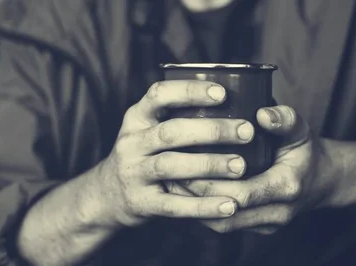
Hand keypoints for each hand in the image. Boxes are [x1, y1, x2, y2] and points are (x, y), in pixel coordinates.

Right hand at [96, 80, 254, 227]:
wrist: (107, 195)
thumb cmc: (145, 155)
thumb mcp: (149, 129)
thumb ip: (180, 117)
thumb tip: (238, 101)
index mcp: (137, 118)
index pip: (159, 95)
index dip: (190, 91)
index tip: (222, 92)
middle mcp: (132, 142)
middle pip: (171, 132)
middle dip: (212, 130)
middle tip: (247, 131)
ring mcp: (134, 173)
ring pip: (171, 166)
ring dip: (209, 164)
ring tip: (241, 166)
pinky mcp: (141, 203)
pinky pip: (174, 205)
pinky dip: (203, 207)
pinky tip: (229, 206)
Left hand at [171, 105, 336, 234]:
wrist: (322, 180)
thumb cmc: (305, 151)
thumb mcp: (300, 128)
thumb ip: (283, 119)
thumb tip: (261, 113)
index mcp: (287, 187)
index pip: (242, 192)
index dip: (211, 181)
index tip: (186, 162)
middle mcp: (278, 213)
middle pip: (226, 212)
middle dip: (195, 194)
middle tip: (169, 171)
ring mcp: (267, 225)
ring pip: (221, 225)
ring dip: (194, 205)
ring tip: (171, 181)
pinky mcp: (257, 229)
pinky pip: (225, 225)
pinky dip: (202, 210)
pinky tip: (185, 192)